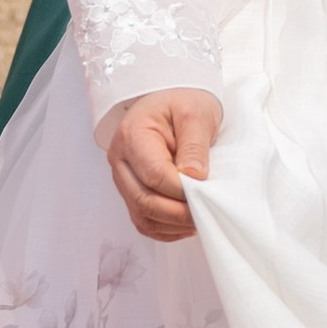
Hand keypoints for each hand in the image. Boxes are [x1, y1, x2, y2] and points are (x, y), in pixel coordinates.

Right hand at [107, 89, 222, 239]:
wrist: (170, 99)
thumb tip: (194, 179)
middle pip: (143, 200)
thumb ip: (194, 146)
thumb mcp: (195, 113)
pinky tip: (185, 222)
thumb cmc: (181, 101)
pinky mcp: (131, 191)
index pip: (154, 175)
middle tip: (205, 213)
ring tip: (198, 219)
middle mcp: (121, 160)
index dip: (181, 191)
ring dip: (172, 225)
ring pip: (141, 216)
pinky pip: (144, 221)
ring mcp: (123, 178)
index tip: (205, 192)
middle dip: (177, 213)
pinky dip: (165, 229)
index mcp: (132, 135)